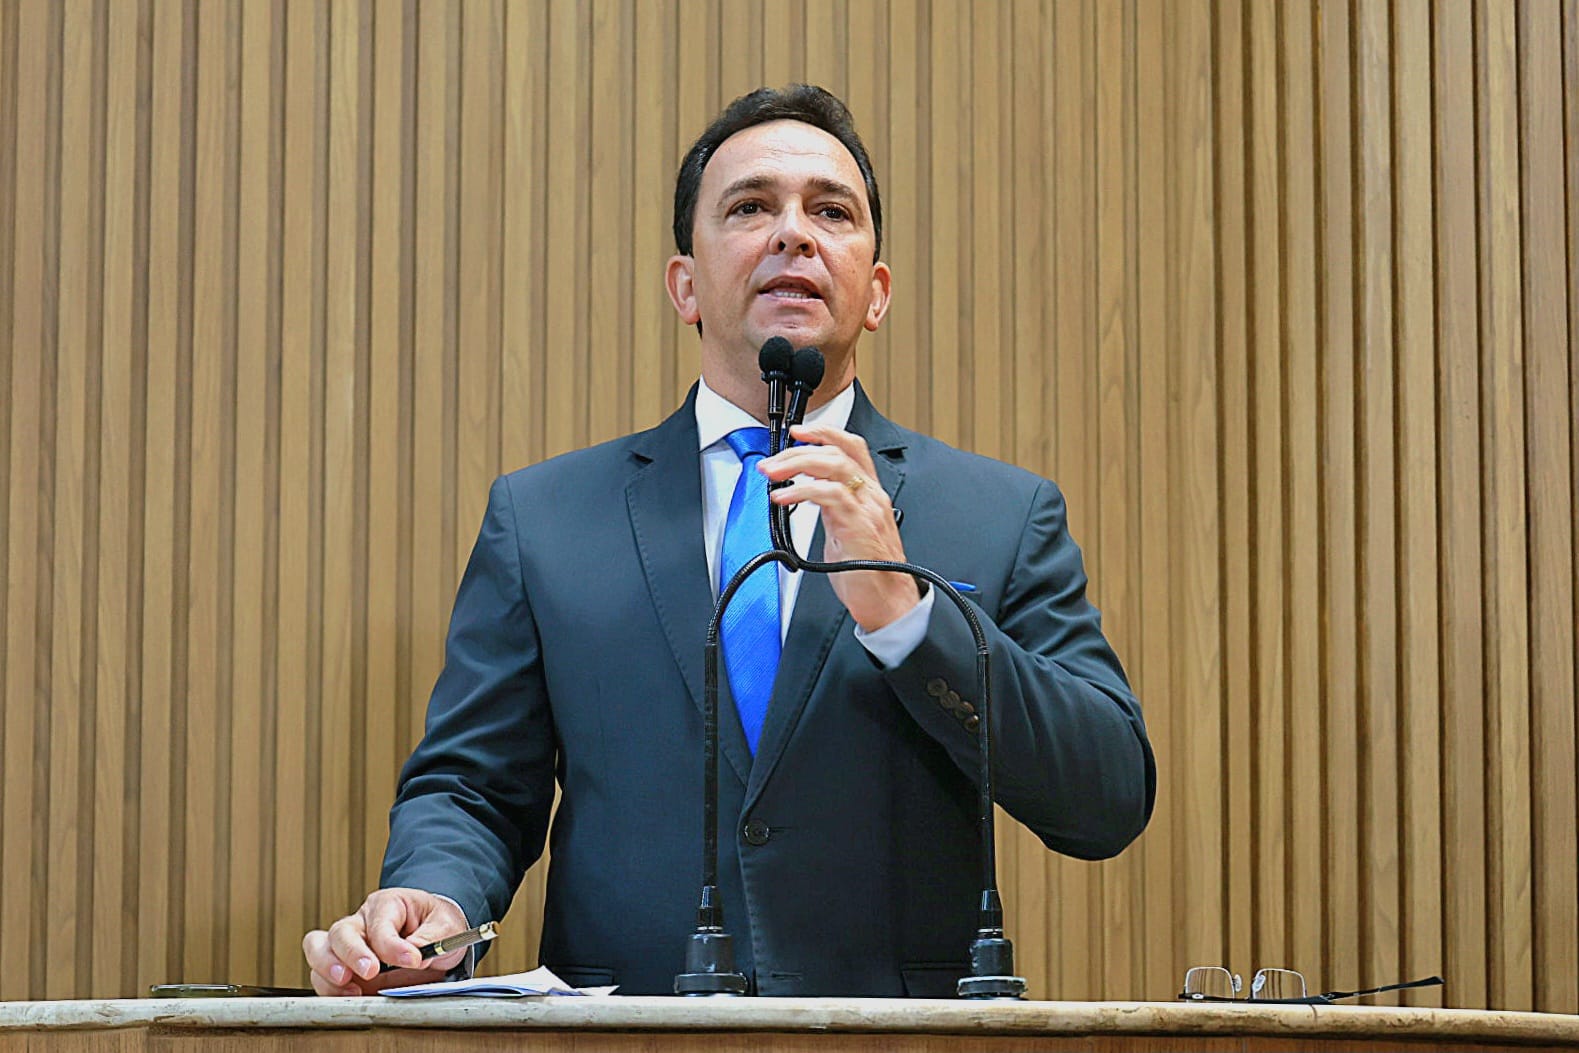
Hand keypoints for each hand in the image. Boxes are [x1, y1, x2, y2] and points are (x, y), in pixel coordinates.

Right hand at [302, 887, 468, 995]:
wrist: (434, 936)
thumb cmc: (436, 925)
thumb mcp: (447, 926)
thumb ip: (433, 938)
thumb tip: (414, 953)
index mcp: (388, 904)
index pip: (380, 923)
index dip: (393, 945)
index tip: (413, 960)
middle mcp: (362, 921)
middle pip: (341, 932)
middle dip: (353, 954)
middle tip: (370, 971)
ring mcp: (348, 945)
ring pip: (319, 948)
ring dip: (329, 969)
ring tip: (349, 987)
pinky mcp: (343, 969)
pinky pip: (321, 975)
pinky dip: (330, 988)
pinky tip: (350, 996)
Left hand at [758, 421, 920, 630]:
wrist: (889, 602)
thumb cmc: (869, 573)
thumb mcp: (845, 532)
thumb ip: (830, 510)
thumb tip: (804, 496)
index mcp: (869, 495)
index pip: (852, 448)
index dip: (825, 433)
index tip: (798, 433)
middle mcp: (871, 497)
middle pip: (838, 453)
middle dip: (799, 450)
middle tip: (772, 462)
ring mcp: (867, 509)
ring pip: (834, 466)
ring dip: (797, 464)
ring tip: (772, 474)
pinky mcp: (859, 525)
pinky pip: (830, 495)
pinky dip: (802, 491)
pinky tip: (784, 497)